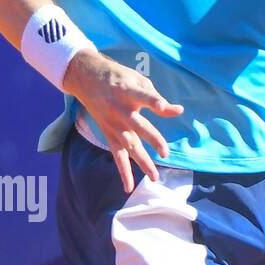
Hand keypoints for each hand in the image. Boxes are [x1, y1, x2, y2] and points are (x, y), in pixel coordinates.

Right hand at [62, 51, 184, 193]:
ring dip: (141, 162)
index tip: (163, 107)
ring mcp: (112, 123)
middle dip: (151, 139)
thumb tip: (177, 111)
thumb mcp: (137, 80)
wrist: (87, 78)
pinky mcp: (108, 132)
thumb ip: (156, 97)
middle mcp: (119, 110)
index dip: (154, 101)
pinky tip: (128, 187)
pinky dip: (122, 170)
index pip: (143, 97)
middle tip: (165, 153)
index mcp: (128, 91)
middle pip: (137, 126)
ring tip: (154, 177)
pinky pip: (116, 154)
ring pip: (128, 145)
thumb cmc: (119, 78)